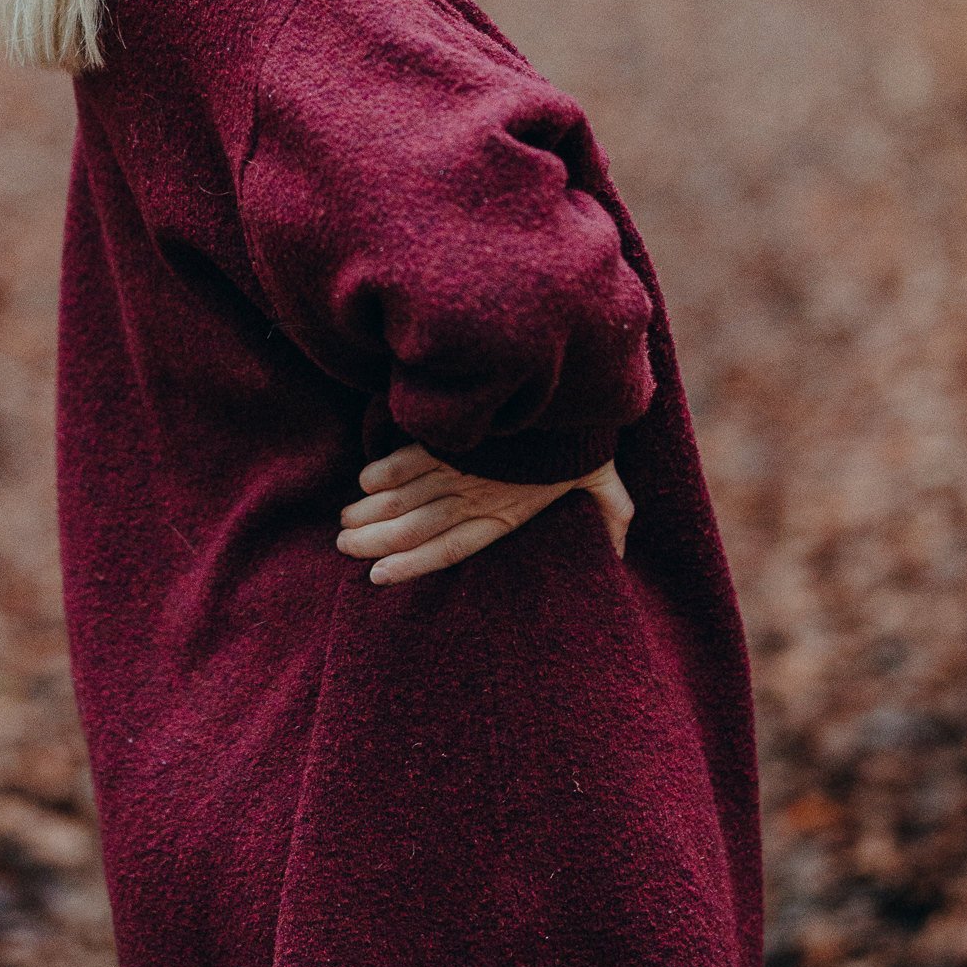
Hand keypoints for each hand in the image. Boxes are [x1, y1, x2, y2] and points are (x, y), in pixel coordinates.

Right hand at [336, 442, 634, 585]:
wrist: (575, 389)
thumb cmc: (590, 446)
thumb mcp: (610, 491)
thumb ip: (613, 522)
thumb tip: (622, 557)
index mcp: (505, 516)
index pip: (449, 549)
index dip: (411, 564)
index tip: (377, 577)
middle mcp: (475, 494)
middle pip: (414, 524)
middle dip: (375, 540)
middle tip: (343, 548)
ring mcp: (461, 464)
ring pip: (405, 493)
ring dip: (371, 510)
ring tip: (345, 524)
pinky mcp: (454, 435)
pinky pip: (412, 454)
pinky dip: (385, 468)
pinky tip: (365, 482)